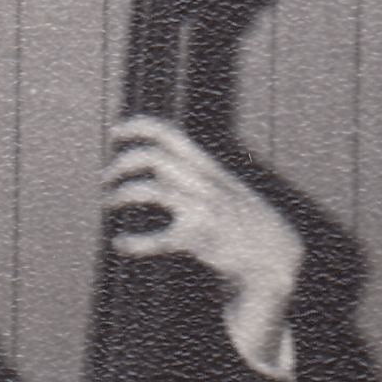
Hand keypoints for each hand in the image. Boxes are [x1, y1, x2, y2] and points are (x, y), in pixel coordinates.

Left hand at [105, 115, 301, 376]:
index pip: (170, 132)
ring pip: (150, 188)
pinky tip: (121, 242)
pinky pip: (157, 237)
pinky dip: (133, 240)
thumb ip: (196, 173)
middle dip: (121, 164)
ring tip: (109, 203)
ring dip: (121, 194)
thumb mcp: (225, 187)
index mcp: (209, 167)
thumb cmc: (244, 222)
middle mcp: (205, 181)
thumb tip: (161, 163)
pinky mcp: (198, 237)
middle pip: (153, 156)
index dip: (138, 127)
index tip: (114, 133)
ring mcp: (202, 207)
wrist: (275, 254)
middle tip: (106, 180)